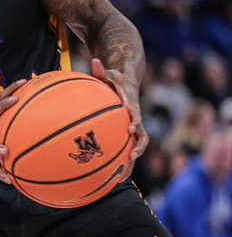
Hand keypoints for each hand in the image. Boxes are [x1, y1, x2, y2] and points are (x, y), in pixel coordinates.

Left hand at [91, 58, 146, 178]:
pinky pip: (126, 150)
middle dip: (138, 146)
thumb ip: (102, 70)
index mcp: (131, 106)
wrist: (128, 85)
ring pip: (136, 148)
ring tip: (123, 176)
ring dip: (132, 161)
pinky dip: (123, 163)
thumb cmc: (115, 80)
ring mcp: (132, 129)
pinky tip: (112, 177)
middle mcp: (135, 120)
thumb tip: (94, 59)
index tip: (131, 127)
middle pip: (142, 136)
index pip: (136, 113)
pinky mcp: (127, 134)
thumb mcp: (109, 73)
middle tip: (133, 156)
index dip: (135, 120)